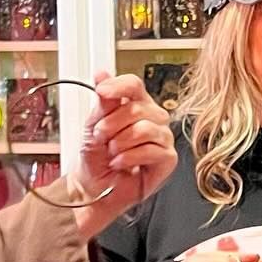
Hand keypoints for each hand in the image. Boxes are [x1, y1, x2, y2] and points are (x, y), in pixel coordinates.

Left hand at [69, 73, 176, 239]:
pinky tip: (120, 163)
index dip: (118, 86)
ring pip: (144, 129)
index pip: (134, 85)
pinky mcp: (168, 159)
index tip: (101, 92)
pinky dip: (128, 158)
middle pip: (137, 108)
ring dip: (119, 143)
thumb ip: (103, 101)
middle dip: (111, 125)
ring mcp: (163, 138)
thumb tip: (102, 74)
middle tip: (101, 137)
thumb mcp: (93, 124)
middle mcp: (153, 118)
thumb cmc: (96, 157)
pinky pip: (150, 150)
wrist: (93, 187)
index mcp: (136, 104)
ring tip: (112, 152)